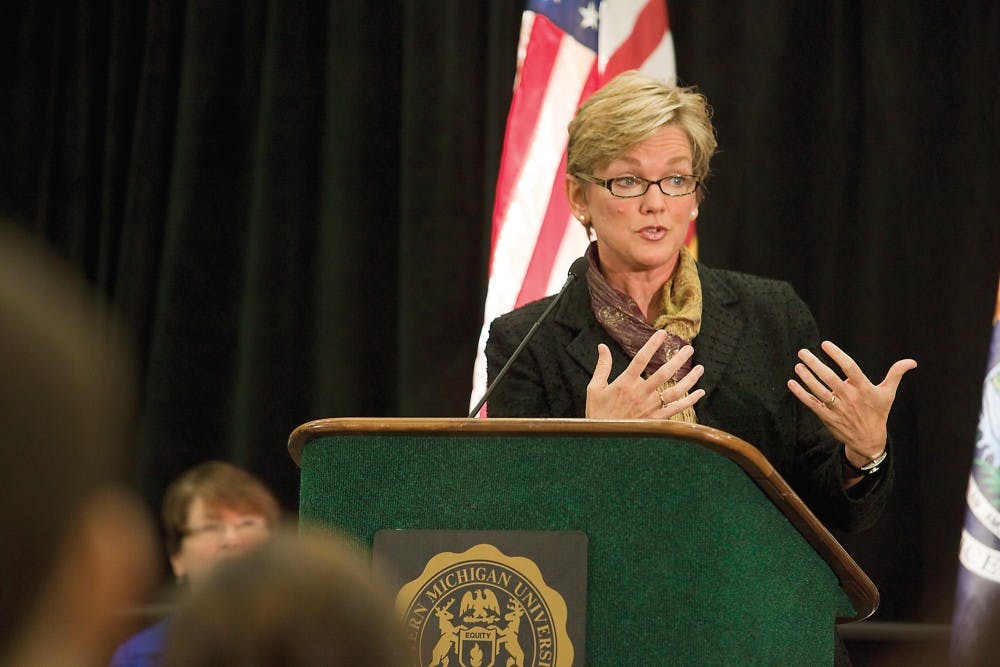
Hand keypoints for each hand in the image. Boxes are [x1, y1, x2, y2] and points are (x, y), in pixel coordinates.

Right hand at [586, 329, 705, 418]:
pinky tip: (700, 392)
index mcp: (625, 383)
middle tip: (689, 348)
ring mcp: (650, 407)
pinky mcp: (656, 419)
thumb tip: (602, 346)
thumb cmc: (597, 414)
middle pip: (663, 373)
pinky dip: (689, 401)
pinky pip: (677, 409)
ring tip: (700, 368)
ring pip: (675, 390)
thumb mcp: (595, 388)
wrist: (603, 440)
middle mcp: (640, 393)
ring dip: (689, 379)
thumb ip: (602, 366)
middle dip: (678, 359)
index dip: (653, 344)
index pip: (641, 359)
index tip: (663, 333)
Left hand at [786, 340, 916, 465]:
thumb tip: (912, 362)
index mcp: (864, 388)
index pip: (849, 367)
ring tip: (798, 365)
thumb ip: (896, 374)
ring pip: (819, 390)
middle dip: (814, 364)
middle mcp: (850, 397)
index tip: (825, 344)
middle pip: (829, 377)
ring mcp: (837, 408)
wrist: (869, 440)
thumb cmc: (877, 413)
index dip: (837, 355)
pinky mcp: (827, 417)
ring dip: (806, 377)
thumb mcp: (888, 393)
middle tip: (802, 351)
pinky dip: (801, 393)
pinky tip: (791, 383)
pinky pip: (812, 403)